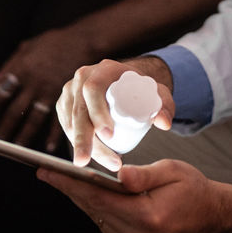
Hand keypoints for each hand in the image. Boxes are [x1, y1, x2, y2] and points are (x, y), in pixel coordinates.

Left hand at [0, 26, 97, 149]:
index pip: (2, 91)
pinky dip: (54, 136)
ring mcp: (50, 92)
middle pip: (15, 110)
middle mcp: (34, 84)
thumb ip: (11, 64)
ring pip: (34, 120)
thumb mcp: (29, 46)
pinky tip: (49, 146)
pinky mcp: (67, 97)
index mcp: (22, 70)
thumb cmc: (55, 41)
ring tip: (19, 146)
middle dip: (6, 126)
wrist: (83, 40)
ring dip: (25, 135)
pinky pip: (58, 120)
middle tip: (0, 139)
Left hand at [37, 159, 231, 232]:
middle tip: (47, 173)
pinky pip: (109, 228)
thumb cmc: (196, 194)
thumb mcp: (173, 173)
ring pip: (98, 220)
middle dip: (69, 190)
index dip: (69, 184)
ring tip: (64, 181)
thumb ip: (144, 175)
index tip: (47, 172)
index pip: (98, 198)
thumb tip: (118, 174)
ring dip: (82, 201)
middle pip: (93, 211)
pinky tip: (89, 196)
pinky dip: (97, 211)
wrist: (216, 221)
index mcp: (147, 216)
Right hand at [56, 57, 174, 170]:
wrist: (127, 83)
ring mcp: (71, 90)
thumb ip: (165, 106)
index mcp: (104, 70)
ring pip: (70, 121)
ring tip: (102, 163)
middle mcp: (83, 77)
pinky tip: (90, 156)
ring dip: (81, 146)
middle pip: (78, 109)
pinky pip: (66, 124)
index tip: (109, 136)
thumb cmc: (142, 89)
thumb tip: (163, 123)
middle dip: (82, 138)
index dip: (97, 112)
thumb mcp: (158, 94)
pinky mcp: (66, 103)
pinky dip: (75, 142)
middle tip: (89, 161)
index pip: (93, 89)